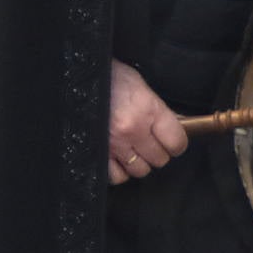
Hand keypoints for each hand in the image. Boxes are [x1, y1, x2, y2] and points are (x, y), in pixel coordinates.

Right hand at [108, 59, 187, 185]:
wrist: (76, 76)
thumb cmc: (108, 77)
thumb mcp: (140, 86)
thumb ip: (158, 109)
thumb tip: (176, 125)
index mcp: (148, 110)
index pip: (176, 142)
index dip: (176, 143)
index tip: (172, 141)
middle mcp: (132, 130)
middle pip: (159, 159)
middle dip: (157, 152)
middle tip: (150, 142)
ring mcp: (113, 144)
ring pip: (139, 170)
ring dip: (138, 162)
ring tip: (133, 150)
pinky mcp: (96, 152)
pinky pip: (116, 176)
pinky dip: (119, 171)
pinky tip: (118, 159)